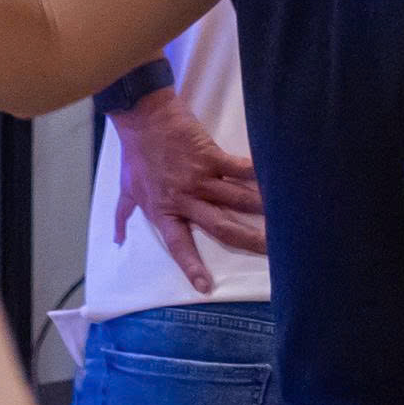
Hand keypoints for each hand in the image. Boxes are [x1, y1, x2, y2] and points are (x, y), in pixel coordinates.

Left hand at [112, 88, 265, 293]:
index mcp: (164, 211)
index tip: (206, 287)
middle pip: (220, 226)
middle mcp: (185, 199)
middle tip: (271, 250)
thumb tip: (118, 239)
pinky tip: (276, 177)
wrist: (142, 117)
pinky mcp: (210, 156)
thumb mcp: (126, 190)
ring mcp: (199, 177)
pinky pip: (238, 168)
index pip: (180, 245)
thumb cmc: (135, 154)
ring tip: (284, 217)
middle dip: (248, 239)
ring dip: (260, 208)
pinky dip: (256, 173)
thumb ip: (123, 216)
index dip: (192, 266)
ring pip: (235, 199)